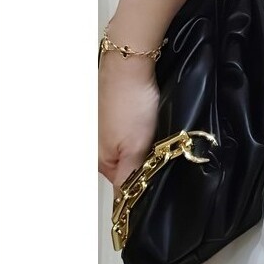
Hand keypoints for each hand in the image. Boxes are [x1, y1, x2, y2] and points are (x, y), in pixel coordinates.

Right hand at [98, 53, 159, 189]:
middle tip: (162, 150)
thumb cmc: (129, 101)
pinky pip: (134, 127)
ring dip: (147, 143)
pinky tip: (153, 119)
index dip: (144, 182)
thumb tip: (125, 200)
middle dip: (146, 160)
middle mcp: (101, 144)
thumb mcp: (134, 147)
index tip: (158, 174)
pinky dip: (146, 126)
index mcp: (101, 159)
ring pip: (132, 145)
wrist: (130, 62)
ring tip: (158, 132)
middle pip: (128, 165)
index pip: (124, 185)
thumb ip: (130, 175)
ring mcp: (109, 126)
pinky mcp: (119, 111)